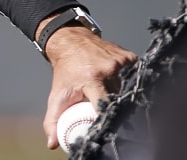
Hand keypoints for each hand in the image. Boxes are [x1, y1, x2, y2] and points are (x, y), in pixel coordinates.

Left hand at [41, 26, 136, 149]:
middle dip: (111, 103)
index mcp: (90, 79)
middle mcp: (107, 69)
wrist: (70, 42)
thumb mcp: (57, 96)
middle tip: (103, 106)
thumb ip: (53, 120)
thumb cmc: (65, 73)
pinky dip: (126, 78)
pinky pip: (133, 74)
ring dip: (117, 91)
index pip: (105, 104)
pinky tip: (114, 77)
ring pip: (125, 86)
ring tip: (104, 88)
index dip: (107, 115)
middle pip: (117, 97)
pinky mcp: (127, 57)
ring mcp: (118, 61)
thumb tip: (53, 144)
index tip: (106, 124)